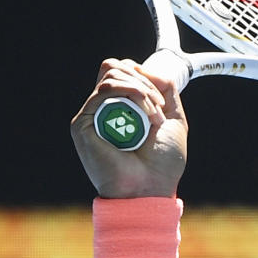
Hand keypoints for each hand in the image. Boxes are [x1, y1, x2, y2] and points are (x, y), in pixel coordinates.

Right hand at [70, 59, 187, 198]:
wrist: (151, 189)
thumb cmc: (162, 164)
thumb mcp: (174, 119)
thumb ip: (166, 90)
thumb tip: (146, 69)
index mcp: (122, 107)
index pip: (124, 70)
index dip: (144, 75)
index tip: (161, 101)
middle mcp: (104, 109)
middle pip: (115, 67)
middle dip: (144, 82)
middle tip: (159, 110)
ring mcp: (92, 115)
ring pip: (111, 74)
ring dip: (140, 90)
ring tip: (154, 116)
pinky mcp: (83, 124)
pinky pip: (103, 91)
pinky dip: (130, 93)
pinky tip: (144, 114)